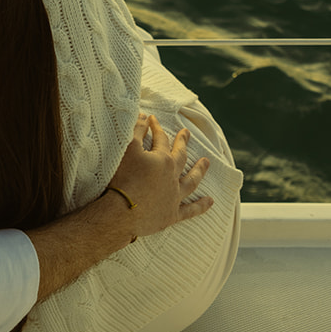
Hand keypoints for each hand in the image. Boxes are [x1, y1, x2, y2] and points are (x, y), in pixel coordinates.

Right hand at [105, 113, 211, 237]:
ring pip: (191, 181)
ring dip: (199, 171)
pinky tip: (210, 201)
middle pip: (181, 156)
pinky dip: (200, 206)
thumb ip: (137, 131)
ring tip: (206, 162)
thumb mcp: (127, 149)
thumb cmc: (122, 179)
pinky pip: (190, 210)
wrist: (121, 212)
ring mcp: (174, 196)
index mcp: (163, 159)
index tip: (152, 119)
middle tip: (186, 133)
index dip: (156, 127)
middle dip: (183, 143)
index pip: (161, 138)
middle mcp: (172, 176)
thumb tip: (144, 116)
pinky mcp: (171, 214)